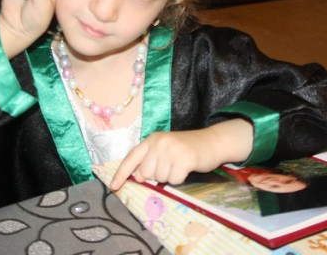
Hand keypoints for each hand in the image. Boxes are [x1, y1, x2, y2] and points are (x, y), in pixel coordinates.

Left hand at [110, 119, 253, 189]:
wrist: (213, 141)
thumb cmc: (187, 148)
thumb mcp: (165, 149)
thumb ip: (149, 161)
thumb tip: (138, 177)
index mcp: (151, 140)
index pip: (131, 158)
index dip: (121, 173)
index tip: (114, 186)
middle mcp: (159, 143)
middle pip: (146, 173)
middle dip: (156, 175)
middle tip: (170, 165)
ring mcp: (172, 150)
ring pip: (160, 178)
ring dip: (170, 176)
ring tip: (180, 165)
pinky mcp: (184, 159)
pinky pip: (174, 180)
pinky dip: (180, 179)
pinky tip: (187, 168)